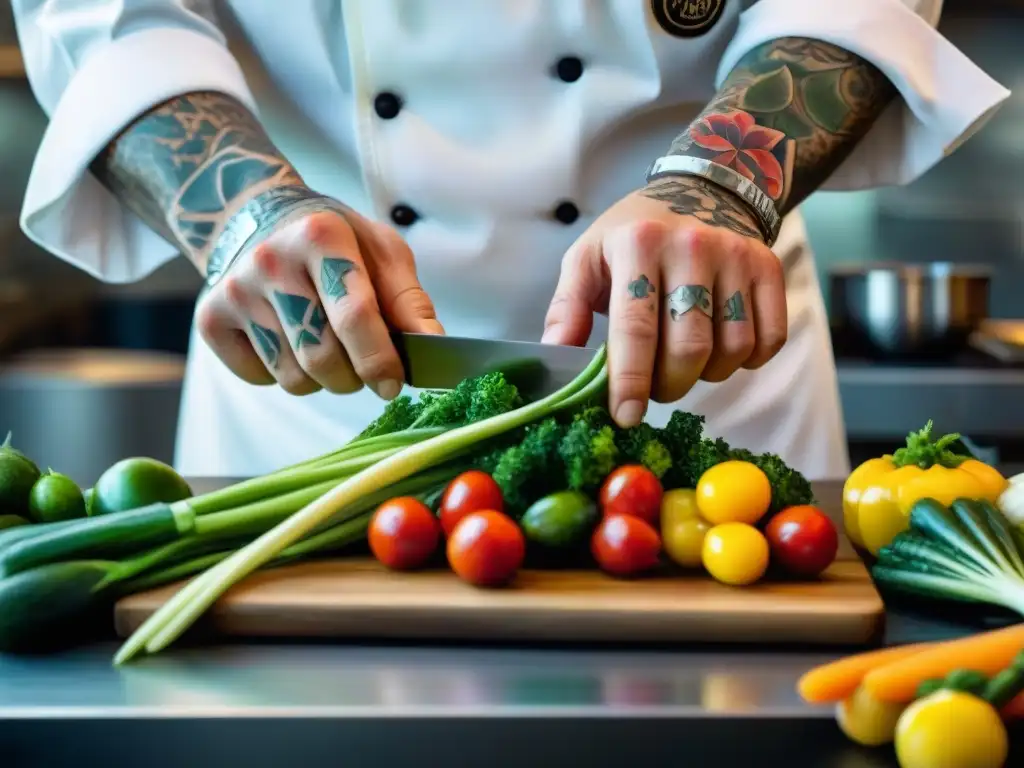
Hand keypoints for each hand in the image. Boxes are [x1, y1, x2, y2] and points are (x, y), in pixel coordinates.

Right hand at [196, 193, 441, 397]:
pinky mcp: (211, 318)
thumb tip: (433, 349)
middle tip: (364, 367)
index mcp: (322, 236)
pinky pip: (260, 378)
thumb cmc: (335, 240)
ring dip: (321, 380)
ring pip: (292, 377)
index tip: (393, 385)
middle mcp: (271, 261)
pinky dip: (284, 374)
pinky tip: (289, 339)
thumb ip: (409, 301)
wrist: (257, 216)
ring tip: (326, 345)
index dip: (380, 360)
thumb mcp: (381, 251)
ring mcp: (236, 291)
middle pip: (322, 357)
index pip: (354, 316)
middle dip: (353, 377)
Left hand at [542, 177, 786, 426]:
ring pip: (731, 348)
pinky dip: (747, 360)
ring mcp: (736, 255)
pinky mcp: (768, 267)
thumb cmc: (632, 236)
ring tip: (684, 360)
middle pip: (688, 347)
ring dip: (707, 374)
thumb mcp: (587, 258)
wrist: (697, 190)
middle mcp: (692, 245)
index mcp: (638, 243)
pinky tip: (722, 348)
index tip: (626, 415)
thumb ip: (567, 308)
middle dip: (668, 385)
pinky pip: (768, 339)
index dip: (631, 380)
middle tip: (654, 387)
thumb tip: (556, 355)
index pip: (636, 327)